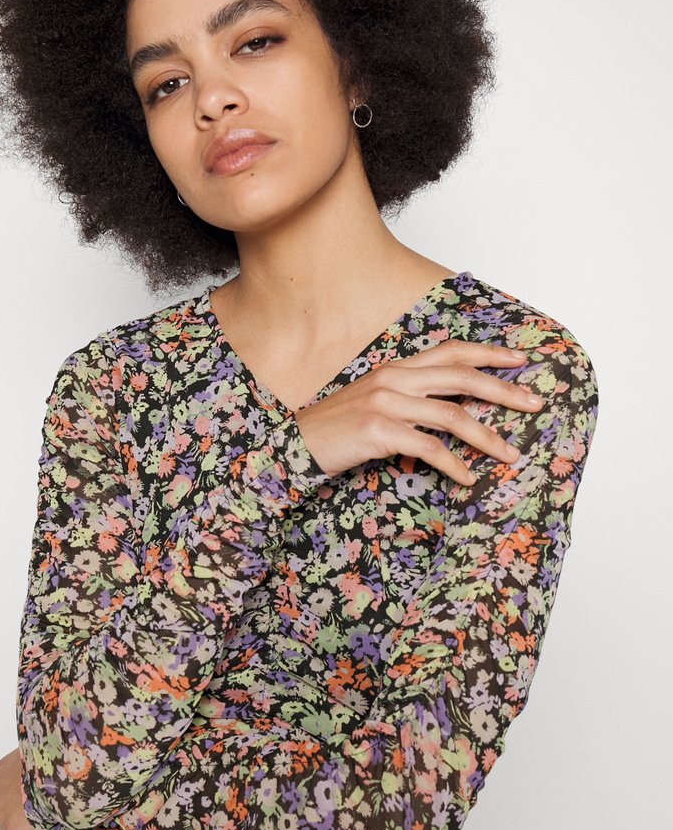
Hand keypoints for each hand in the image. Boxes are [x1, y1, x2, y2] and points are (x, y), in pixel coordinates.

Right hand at [294, 339, 542, 483]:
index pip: (451, 351)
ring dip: (487, 436)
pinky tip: (467, 478)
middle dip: (503, 390)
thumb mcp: (375, 402)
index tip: (520, 359)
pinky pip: (429, 448)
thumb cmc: (338, 430)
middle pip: (461, 377)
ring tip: (510, 454)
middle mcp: (394, 378)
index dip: (488, 353)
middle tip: (534, 403)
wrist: (294, 446)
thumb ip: (410, 398)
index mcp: (396, 367)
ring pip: (452, 415)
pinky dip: (453, 465)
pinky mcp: (379, 431)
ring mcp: (386, 403)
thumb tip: (452, 409)